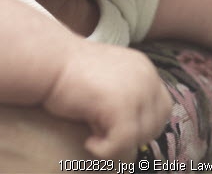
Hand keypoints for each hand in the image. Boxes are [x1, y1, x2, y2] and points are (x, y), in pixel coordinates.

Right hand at [44, 42, 172, 158]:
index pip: (163, 107)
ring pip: (140, 136)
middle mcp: (147, 77)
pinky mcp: (121, 106)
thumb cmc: (68, 73)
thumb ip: (127, 95)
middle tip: (102, 131)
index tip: (117, 129)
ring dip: (117, 143)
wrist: (48, 61)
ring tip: (92, 133)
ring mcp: (136, 91)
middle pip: (156, 123)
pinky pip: (122, 143)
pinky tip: (88, 141)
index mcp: (145, 69)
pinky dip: (106, 150)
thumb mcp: (109, 80)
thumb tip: (137, 132)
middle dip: (132, 136)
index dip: (143, 124)